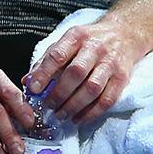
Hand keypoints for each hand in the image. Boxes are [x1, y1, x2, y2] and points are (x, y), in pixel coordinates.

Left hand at [25, 17, 142, 127]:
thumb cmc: (89, 41)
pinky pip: (107, 99)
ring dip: (74, 106)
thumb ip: (46, 61)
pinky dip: (92, 113)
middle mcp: (95, 48)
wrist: (124, 34)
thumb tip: (27, 82)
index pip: (57, 55)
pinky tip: (79, 119)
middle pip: (76, 73)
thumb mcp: (66, 42)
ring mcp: (110, 63)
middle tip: (48, 107)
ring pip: (92, 88)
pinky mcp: (122, 77)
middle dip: (59, 94)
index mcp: (76, 37)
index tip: (33, 89)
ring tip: (61, 115)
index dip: (44, 73)